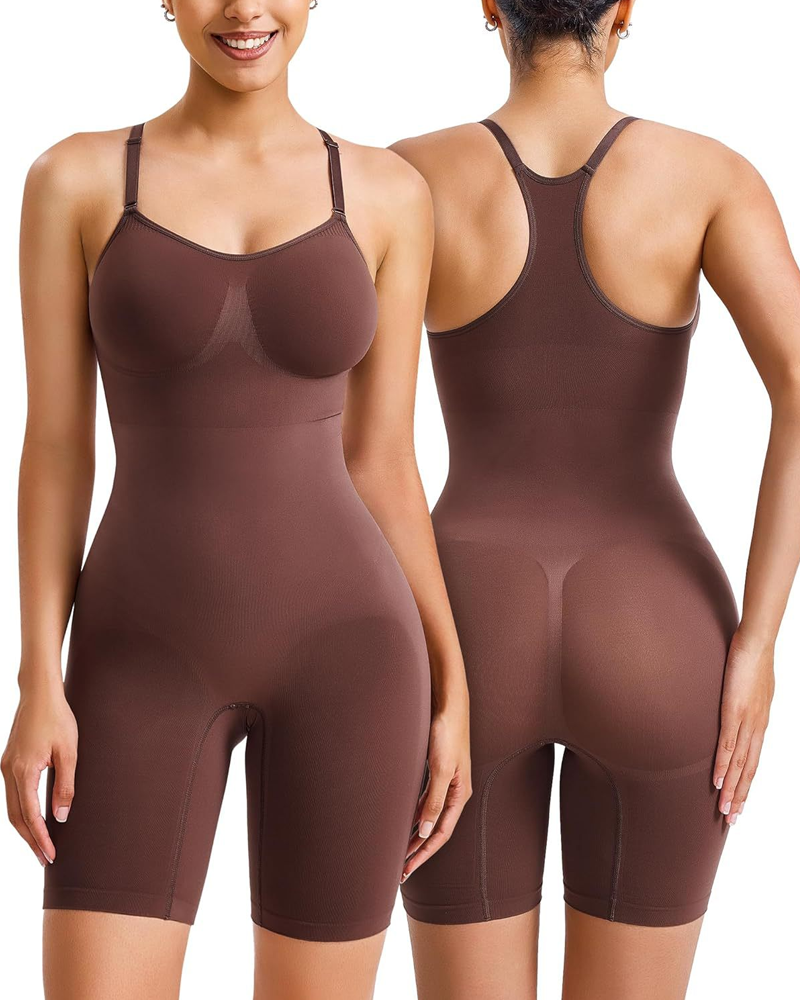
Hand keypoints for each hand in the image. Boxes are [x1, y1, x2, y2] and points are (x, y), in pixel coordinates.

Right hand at [1, 684, 77, 864]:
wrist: (39, 694)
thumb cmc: (58, 718)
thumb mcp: (69, 752)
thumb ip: (65, 786)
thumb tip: (62, 817)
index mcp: (23, 771)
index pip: (30, 815)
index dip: (41, 838)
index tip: (51, 855)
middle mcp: (9, 772)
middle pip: (15, 817)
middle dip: (30, 840)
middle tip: (45, 859)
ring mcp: (5, 767)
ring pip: (11, 807)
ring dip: (24, 828)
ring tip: (40, 844)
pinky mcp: (8, 762)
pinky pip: (12, 794)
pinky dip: (21, 811)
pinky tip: (33, 818)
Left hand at [402, 691, 470, 881]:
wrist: (448, 705)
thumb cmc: (447, 734)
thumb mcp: (440, 769)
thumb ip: (433, 801)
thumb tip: (424, 831)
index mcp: (458, 795)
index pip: (440, 833)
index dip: (423, 853)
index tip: (406, 869)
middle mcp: (453, 792)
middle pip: (434, 829)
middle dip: (418, 850)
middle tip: (399, 870)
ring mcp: (445, 783)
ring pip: (428, 817)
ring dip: (415, 834)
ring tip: (399, 852)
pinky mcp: (436, 773)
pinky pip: (425, 802)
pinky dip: (414, 816)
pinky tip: (403, 823)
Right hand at [713, 627, 774, 825]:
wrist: (757, 643)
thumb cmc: (753, 660)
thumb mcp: (751, 688)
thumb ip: (745, 704)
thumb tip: (738, 710)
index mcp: (761, 723)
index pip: (754, 761)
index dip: (746, 784)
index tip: (739, 803)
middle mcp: (757, 727)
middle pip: (749, 770)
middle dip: (740, 795)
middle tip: (732, 819)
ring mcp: (747, 721)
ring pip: (739, 764)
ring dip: (731, 788)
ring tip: (724, 809)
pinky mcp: (734, 711)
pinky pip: (728, 744)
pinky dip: (722, 765)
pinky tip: (716, 780)